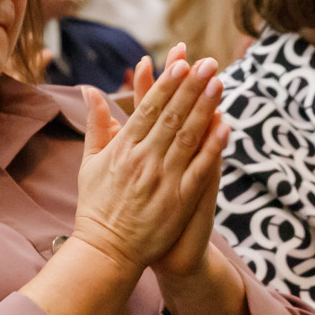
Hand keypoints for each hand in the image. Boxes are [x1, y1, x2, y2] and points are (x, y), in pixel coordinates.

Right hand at [71, 48, 226, 275]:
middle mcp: (143, 160)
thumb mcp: (89, 162)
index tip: (181, 63)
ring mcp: (163, 180)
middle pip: (171, 117)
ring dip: (205, 109)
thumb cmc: (96, 205)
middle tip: (208, 63)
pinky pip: (200, 169)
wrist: (107, 251)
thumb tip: (90, 89)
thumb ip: (95, 123)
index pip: (147, 109)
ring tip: (219, 84)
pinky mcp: (179, 200)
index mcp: (122, 149)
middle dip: (191, 88)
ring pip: (188, 137)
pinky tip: (225, 126)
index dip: (165, 85)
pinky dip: (212, 147)